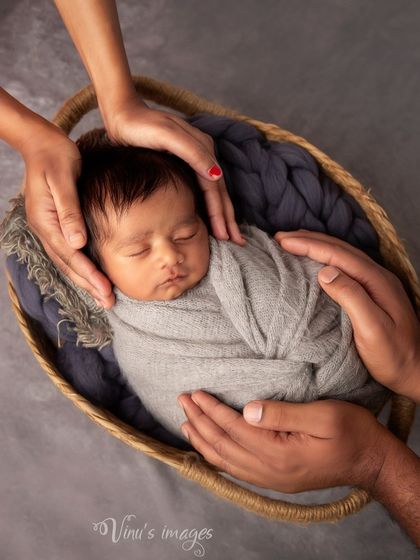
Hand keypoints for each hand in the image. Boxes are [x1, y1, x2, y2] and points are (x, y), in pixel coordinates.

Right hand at [20, 123, 113, 307]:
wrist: (41, 142)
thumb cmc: (55, 155)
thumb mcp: (63, 178)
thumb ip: (69, 211)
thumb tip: (77, 243)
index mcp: (46, 221)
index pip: (70, 256)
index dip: (89, 275)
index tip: (106, 291)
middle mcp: (45, 229)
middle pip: (69, 264)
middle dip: (89, 285)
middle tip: (109, 303)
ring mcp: (49, 228)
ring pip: (68, 261)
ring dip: (86, 280)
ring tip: (103, 296)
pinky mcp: (57, 224)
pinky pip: (69, 252)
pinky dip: (82, 266)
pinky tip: (93, 273)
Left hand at [104, 95, 245, 246]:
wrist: (122, 113)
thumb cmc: (141, 126)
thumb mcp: (168, 136)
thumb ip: (193, 154)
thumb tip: (217, 176)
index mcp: (203, 149)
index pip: (215, 188)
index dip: (220, 212)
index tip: (225, 235)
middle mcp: (204, 153)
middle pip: (220, 191)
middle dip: (227, 217)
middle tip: (236, 242)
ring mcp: (196, 157)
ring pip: (214, 190)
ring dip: (222, 213)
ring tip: (227, 234)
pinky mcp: (186, 161)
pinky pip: (203, 187)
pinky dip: (210, 203)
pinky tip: (211, 216)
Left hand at [177, 390, 393, 492]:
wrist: (369, 461)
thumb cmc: (351, 432)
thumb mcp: (323, 416)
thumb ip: (283, 414)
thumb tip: (247, 409)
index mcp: (278, 452)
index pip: (233, 428)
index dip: (211, 410)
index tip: (195, 393)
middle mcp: (269, 471)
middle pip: (223, 445)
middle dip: (199, 422)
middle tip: (182, 400)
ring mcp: (271, 479)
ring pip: (225, 461)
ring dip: (203, 440)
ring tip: (185, 423)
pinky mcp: (275, 480)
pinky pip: (236, 470)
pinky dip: (216, 457)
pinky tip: (209, 447)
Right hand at [274, 229, 419, 401]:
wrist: (417, 372)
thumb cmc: (394, 356)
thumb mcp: (373, 330)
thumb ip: (351, 297)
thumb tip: (325, 271)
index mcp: (376, 281)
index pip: (338, 255)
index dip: (309, 245)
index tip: (282, 241)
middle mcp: (377, 276)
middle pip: (339, 248)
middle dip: (308, 240)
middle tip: (279, 237)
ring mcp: (376, 283)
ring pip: (342, 254)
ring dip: (316, 245)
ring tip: (292, 242)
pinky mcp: (372, 292)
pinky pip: (345, 266)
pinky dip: (325, 257)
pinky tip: (315, 261)